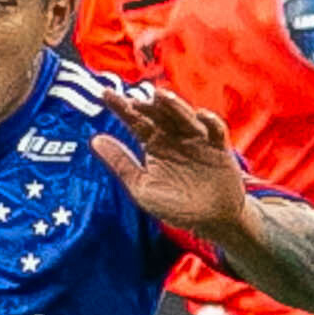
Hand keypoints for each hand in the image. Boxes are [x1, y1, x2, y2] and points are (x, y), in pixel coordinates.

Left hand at [91, 83, 250, 238]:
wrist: (209, 220)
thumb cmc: (174, 206)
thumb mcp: (141, 187)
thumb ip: (120, 163)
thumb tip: (94, 140)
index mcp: (153, 143)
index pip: (134, 120)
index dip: (120, 106)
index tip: (104, 94)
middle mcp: (174, 136)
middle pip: (159, 114)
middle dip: (147, 105)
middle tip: (135, 99)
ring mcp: (197, 139)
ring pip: (184, 117)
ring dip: (174, 106)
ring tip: (161, 97)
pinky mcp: (218, 147)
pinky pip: (216, 131)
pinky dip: (210, 122)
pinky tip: (201, 115)